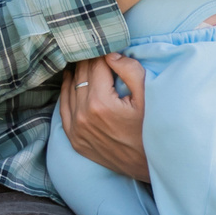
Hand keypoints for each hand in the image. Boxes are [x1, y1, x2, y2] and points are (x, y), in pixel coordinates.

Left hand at [55, 54, 148, 180]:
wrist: (149, 166)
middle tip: (99, 53)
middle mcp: (83, 115)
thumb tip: (111, 55)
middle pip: (81, 75)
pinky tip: (72, 83)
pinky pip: (63, 109)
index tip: (110, 48)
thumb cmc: (152, 130)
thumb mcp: (149, 98)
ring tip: (86, 64)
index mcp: (100, 103)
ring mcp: (76, 129)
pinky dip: (67, 93)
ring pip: (69, 89)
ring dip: (77, 74)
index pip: (96, 65)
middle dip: (90, 61)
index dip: (103, 53)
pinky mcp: (74, 140)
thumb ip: (131, 71)